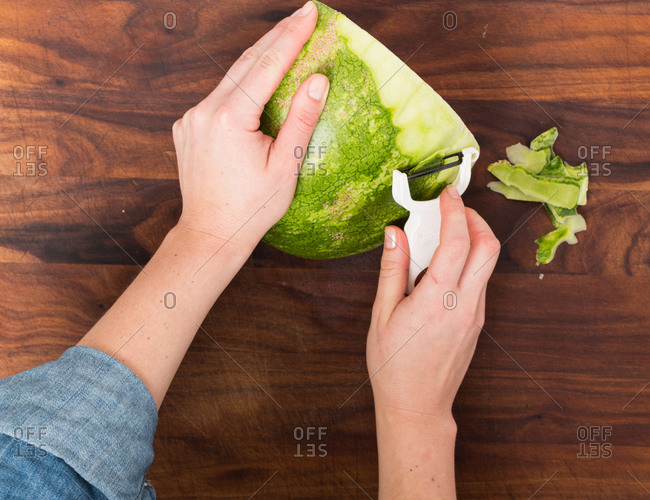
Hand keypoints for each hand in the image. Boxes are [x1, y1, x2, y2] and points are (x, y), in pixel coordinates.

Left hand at [172, 1, 328, 251]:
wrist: (211, 232)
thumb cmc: (251, 207)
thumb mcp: (285, 166)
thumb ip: (301, 119)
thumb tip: (318, 80)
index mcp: (230, 119)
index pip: (267, 65)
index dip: (291, 36)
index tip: (309, 12)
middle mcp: (204, 111)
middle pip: (247, 62)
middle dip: (277, 36)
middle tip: (302, 15)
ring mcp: (192, 117)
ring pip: (231, 77)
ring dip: (259, 58)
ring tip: (286, 41)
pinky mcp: (187, 125)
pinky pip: (219, 95)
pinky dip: (241, 83)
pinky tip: (259, 79)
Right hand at [368, 185, 499, 422]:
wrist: (417, 406)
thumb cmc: (393, 365)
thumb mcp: (382, 314)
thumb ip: (392, 269)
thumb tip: (395, 234)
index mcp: (437, 299)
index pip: (457, 242)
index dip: (455, 211)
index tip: (447, 194)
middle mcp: (465, 304)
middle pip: (489, 247)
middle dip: (476, 219)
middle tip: (454, 209)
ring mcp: (475, 314)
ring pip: (488, 264)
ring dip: (473, 240)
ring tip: (443, 237)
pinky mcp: (477, 322)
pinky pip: (480, 282)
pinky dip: (468, 262)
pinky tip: (443, 268)